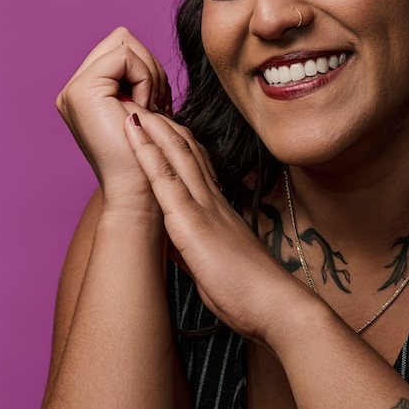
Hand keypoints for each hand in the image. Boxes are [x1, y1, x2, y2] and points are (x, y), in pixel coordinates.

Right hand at [56, 27, 173, 211]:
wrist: (141, 193)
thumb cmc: (151, 158)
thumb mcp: (144, 110)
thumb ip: (136, 80)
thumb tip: (142, 54)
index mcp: (85, 93)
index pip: (121, 47)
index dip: (148, 68)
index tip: (157, 104)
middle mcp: (72, 90)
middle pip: (121, 38)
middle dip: (150, 67)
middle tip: (156, 106)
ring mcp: (73, 90)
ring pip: (124, 43)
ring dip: (149, 75)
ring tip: (150, 111)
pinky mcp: (82, 92)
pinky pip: (124, 56)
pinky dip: (145, 79)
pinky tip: (143, 111)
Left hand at [124, 110, 307, 344]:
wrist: (274, 305)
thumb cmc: (252, 294)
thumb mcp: (218, 267)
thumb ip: (199, 250)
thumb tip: (181, 247)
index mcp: (221, 212)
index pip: (199, 169)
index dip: (180, 145)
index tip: (165, 127)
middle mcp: (214, 202)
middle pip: (188, 154)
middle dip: (165, 128)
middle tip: (145, 103)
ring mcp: (204, 209)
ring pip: (176, 157)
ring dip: (153, 129)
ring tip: (134, 105)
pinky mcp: (192, 223)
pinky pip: (166, 181)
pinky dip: (147, 153)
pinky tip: (133, 133)